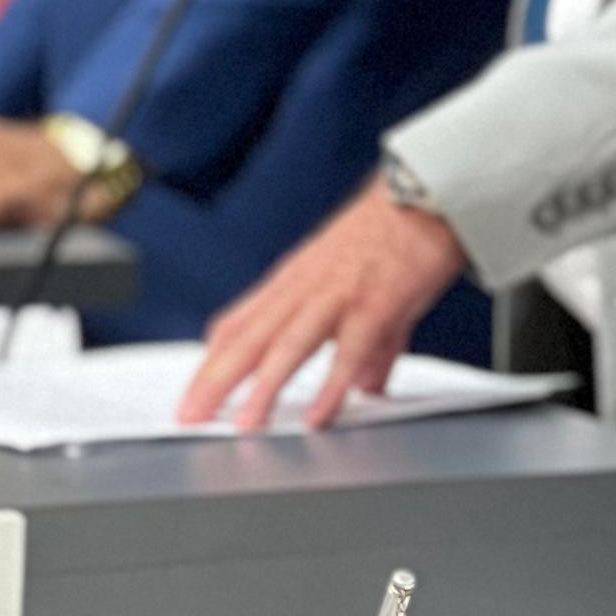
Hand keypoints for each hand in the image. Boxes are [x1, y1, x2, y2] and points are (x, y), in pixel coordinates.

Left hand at [178, 183, 467, 427]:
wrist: (425, 190)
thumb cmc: (392, 231)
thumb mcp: (360, 284)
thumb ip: (362, 344)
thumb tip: (366, 384)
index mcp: (295, 281)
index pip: (239, 324)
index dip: (211, 361)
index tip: (190, 395)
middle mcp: (306, 287)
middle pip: (251, 338)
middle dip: (216, 380)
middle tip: (190, 416)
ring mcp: (339, 293)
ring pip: (290, 344)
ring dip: (265, 387)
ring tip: (247, 425)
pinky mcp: (376, 301)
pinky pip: (350, 350)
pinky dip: (332, 385)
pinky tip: (319, 416)